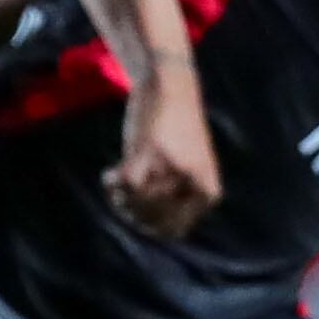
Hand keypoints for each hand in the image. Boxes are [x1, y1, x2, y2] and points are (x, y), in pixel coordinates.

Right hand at [101, 61, 219, 238]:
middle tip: (121, 195)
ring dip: (120, 197)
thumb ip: (178, 201)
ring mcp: (172, 168)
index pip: (173, 230)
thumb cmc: (179, 131)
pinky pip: (123, 183)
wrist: (173, 85)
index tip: (135, 213)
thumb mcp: (190, 171)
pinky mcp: (149, 151)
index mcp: (208, 192)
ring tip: (117, 182)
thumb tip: (156, 233)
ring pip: (136, 203)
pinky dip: (112, 183)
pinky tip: (109, 174)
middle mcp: (193, 183)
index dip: (150, 226)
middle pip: (152, 220)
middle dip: (131, 211)